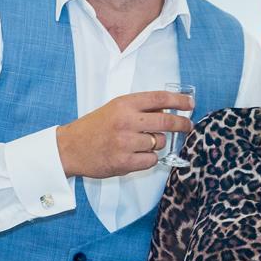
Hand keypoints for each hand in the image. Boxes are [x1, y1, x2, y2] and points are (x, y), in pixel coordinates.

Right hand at [55, 91, 193, 177]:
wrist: (70, 148)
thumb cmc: (94, 127)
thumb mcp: (115, 109)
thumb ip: (139, 109)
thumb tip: (168, 112)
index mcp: (124, 104)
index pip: (159, 99)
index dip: (178, 101)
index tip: (190, 104)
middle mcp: (126, 121)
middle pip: (166, 122)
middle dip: (182, 124)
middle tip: (188, 126)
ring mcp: (125, 143)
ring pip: (159, 143)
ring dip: (156, 144)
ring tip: (139, 143)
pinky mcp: (124, 162)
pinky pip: (151, 160)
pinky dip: (148, 159)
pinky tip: (135, 155)